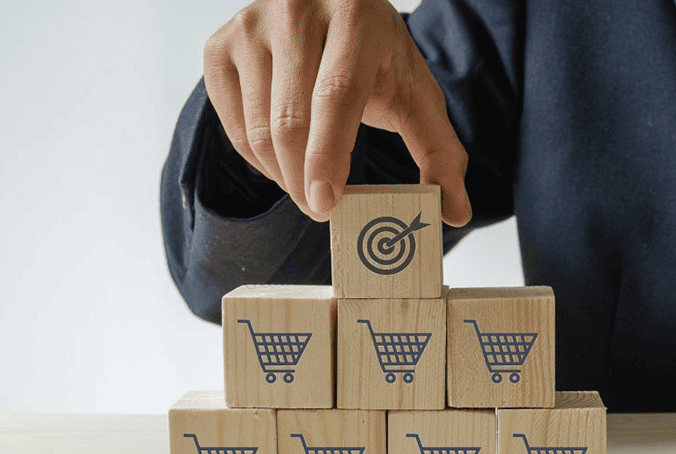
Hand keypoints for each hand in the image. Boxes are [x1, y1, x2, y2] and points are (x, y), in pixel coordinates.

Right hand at [203, 0, 471, 225]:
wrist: (332, 10)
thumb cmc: (376, 58)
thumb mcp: (417, 97)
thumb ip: (440, 153)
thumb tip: (455, 212)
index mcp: (356, 15)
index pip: (335, 95)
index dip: (328, 155)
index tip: (326, 204)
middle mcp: (296, 9)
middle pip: (291, 120)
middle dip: (304, 181)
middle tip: (323, 210)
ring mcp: (251, 25)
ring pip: (258, 129)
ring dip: (282, 176)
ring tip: (308, 187)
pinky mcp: (220, 45)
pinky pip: (232, 125)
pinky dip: (259, 159)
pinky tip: (284, 162)